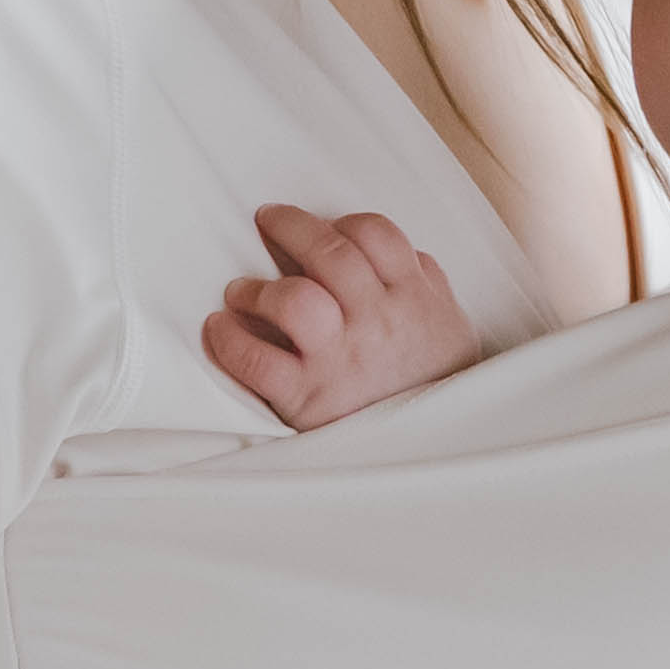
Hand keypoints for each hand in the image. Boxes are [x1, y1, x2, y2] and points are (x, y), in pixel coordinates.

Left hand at [202, 202, 481, 427]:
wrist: (436, 448)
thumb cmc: (438, 386)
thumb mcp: (450, 329)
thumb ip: (429, 287)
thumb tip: (411, 257)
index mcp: (412, 299)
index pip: (375, 234)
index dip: (341, 221)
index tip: (322, 225)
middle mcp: (376, 322)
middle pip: (328, 252)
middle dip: (289, 226)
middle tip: (267, 220)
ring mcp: (340, 359)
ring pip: (293, 299)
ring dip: (258, 289)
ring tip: (240, 291)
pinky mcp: (307, 398)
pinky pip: (257, 360)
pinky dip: (228, 342)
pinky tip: (219, 329)